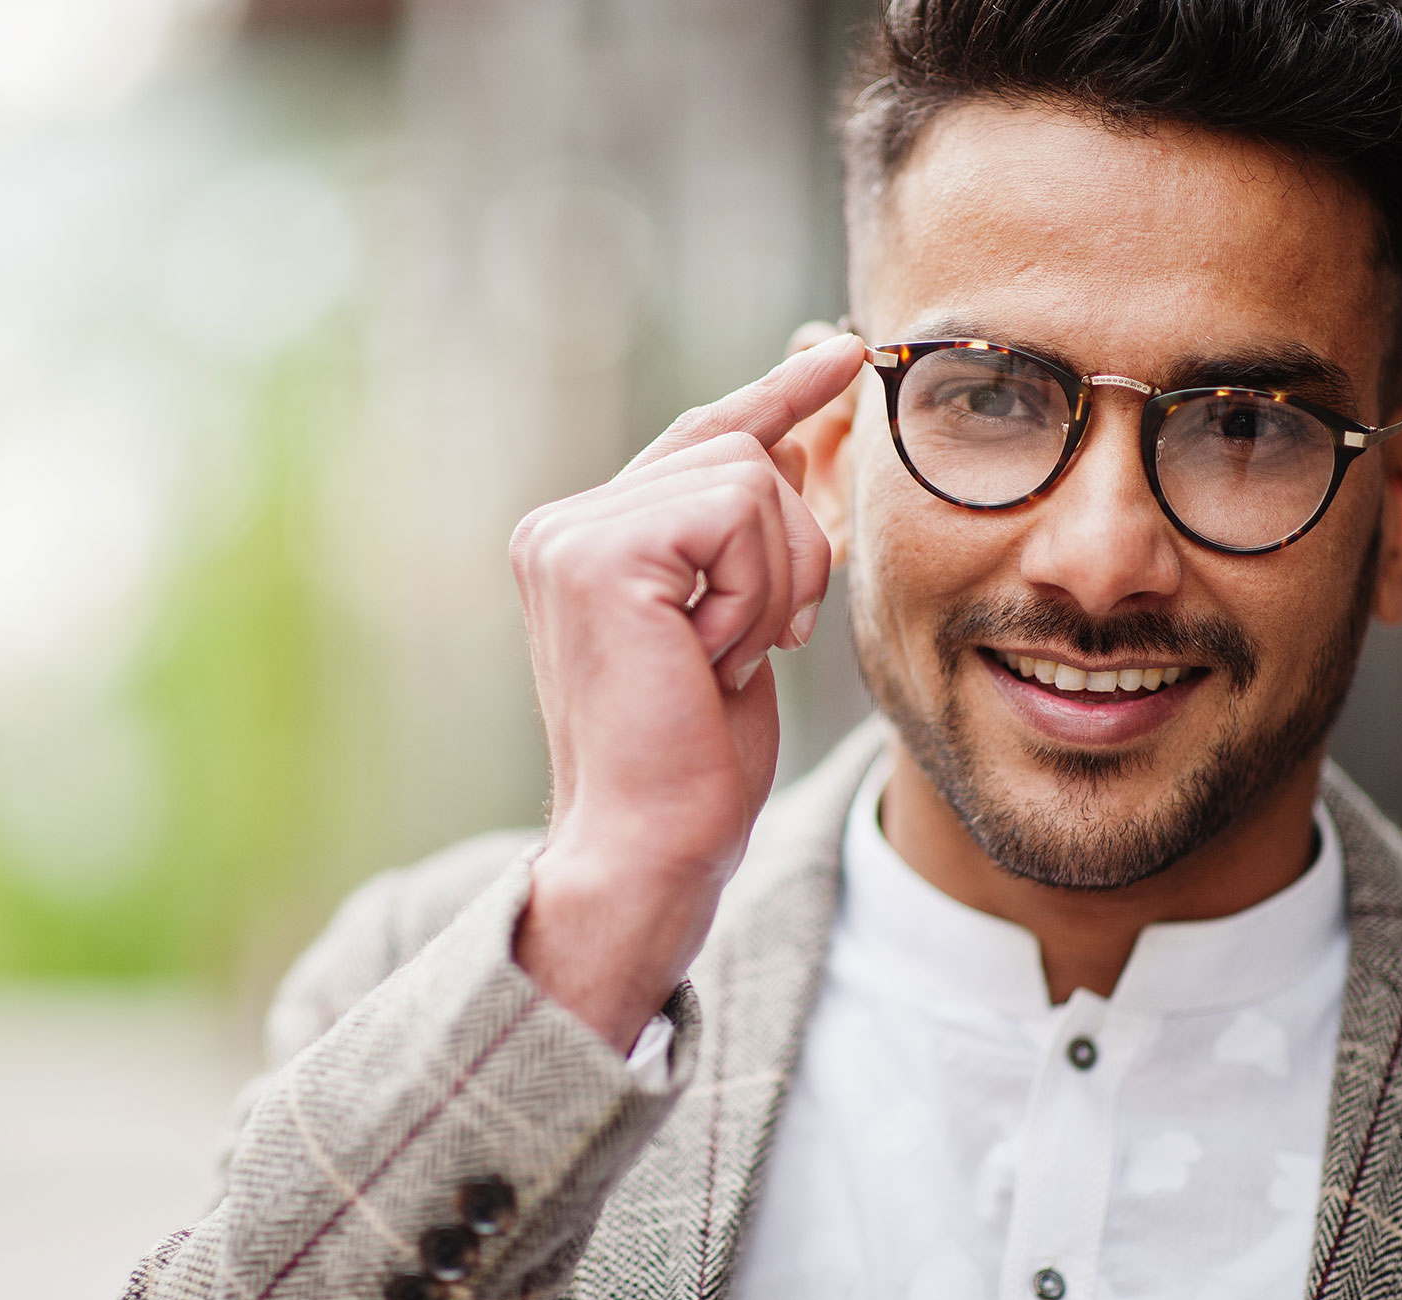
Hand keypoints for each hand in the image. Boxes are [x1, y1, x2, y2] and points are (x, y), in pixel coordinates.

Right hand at [508, 331, 866, 1049]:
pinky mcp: (598, 551)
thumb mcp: (741, 623)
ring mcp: (571, 534)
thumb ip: (752, 531)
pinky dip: (756, 589)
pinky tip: (712, 655)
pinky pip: (738, 510)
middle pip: (740, 450)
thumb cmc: (693, 762)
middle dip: (790, 548)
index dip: (777, 396)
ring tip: (724, 659)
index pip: (700, 439)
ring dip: (775, 580)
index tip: (839, 350)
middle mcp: (562, 526)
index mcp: (584, 542)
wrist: (649, 848)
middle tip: (761, 645)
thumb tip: (799, 433)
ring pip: (749, 477)